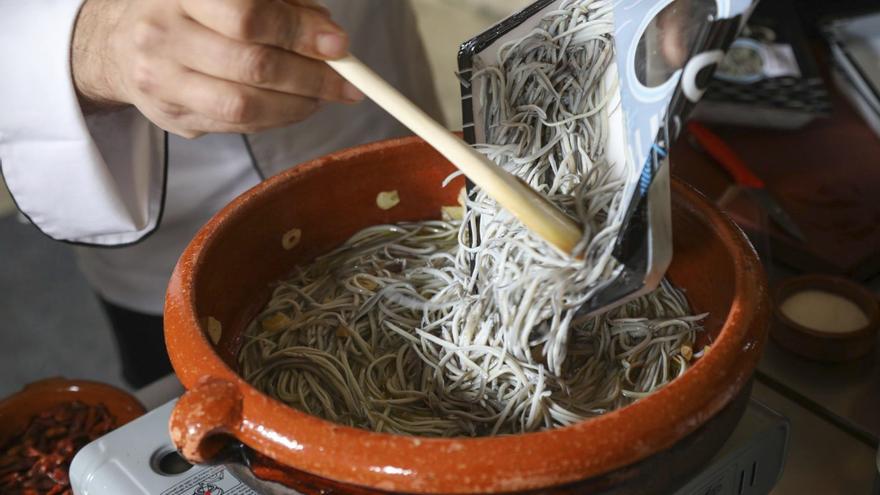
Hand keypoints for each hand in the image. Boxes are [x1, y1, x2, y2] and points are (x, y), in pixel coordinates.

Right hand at [72, 0, 363, 137]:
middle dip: (311, 77)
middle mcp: (163, 33)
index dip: (300, 32)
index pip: (248, 16)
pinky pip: (236, 127)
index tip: (339, 45)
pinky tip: (295, 107)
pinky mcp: (169, 116)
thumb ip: (282, 4)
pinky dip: (276, 119)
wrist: (118, 41)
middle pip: (251, 66)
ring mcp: (161, 80)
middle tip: (346, 82)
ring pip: (244, 106)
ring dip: (298, 106)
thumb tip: (329, 36)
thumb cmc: (191, 9)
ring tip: (323, 97)